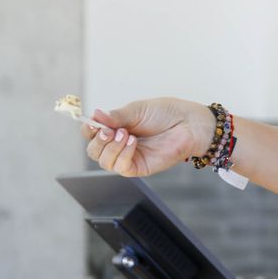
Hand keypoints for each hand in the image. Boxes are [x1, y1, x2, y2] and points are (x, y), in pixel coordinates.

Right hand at [83, 98, 213, 177]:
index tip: (92, 122)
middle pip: (94, 151)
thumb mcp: (137, 110)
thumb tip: (95, 115)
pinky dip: (122, 155)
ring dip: (111, 147)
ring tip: (126, 134)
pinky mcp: (140, 167)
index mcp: (116, 128)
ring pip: (104, 161)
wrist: (189, 123)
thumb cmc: (166, 114)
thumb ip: (116, 116)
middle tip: (109, 130)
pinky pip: (121, 168)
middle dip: (98, 140)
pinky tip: (132, 143)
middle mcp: (119, 144)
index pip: (92, 134)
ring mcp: (129, 157)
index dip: (88, 129)